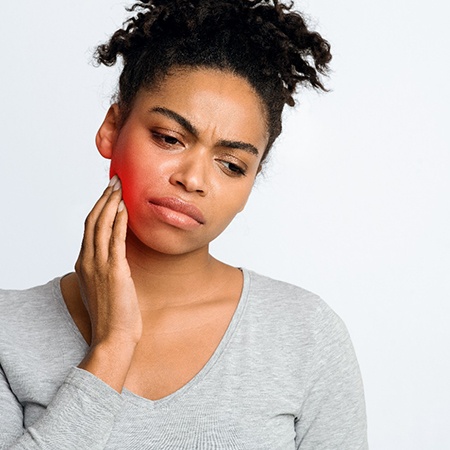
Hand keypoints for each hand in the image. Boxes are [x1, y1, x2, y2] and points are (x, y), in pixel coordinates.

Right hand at [75, 176, 141, 390]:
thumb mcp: (104, 287)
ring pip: (101, 225)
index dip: (99, 208)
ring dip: (111, 203)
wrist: (113, 337)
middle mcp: (87, 261)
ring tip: (120, 186)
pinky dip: (119, 220)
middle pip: (92, 220)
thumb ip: (106, 269)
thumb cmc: (113, 316)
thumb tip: (115, 258)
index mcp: (84, 264)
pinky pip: (115, 238)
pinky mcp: (113, 270)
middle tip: (115, 181)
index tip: (109, 194)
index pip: (89, 228)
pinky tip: (125, 207)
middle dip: (104, 198)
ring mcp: (98, 265)